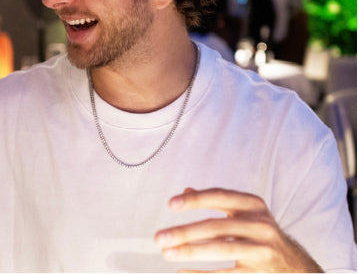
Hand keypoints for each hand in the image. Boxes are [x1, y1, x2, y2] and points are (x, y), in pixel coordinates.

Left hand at [154, 188, 322, 272]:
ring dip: (189, 252)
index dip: (194, 199)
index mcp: (253, 204)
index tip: (171, 204)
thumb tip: (185, 190)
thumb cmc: (259, 233)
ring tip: (166, 253)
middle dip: (185, 232)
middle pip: (216, 226)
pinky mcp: (260, 273)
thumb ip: (218, 202)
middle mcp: (259, 224)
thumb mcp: (244, 212)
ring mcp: (262, 250)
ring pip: (220, 249)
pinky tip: (183, 271)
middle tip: (159, 237)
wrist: (295, 265)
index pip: (219, 196)